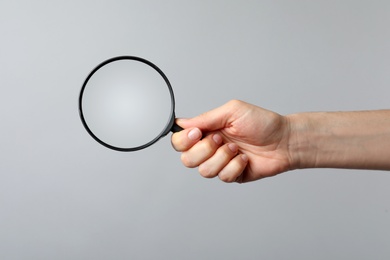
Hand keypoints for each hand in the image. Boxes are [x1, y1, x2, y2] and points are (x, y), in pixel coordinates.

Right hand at [171, 100, 292, 182]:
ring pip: (204, 171)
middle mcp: (210, 148)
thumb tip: (182, 123)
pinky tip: (244, 158)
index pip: (180, 141)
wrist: (284, 140)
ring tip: (236, 148)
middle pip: (187, 159)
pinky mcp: (232, 175)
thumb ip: (206, 118)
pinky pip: (223, 176)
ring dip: (222, 158)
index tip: (197, 134)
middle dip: (204, 150)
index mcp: (207, 131)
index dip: (183, 140)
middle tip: (220, 139)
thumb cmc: (261, 122)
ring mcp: (220, 163)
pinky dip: (235, 166)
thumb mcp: (232, 111)